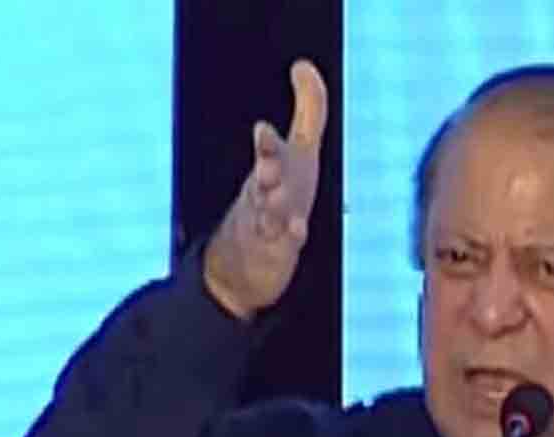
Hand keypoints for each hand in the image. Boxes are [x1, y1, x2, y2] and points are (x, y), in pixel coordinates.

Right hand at [204, 59, 327, 319]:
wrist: (245, 255)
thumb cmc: (281, 190)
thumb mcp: (301, 148)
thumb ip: (309, 107)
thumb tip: (304, 64)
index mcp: (273, 167)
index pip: (268, 151)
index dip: (266, 143)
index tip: (263, 130)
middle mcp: (267, 192)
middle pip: (265, 178)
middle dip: (266, 169)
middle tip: (267, 166)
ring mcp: (269, 222)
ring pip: (268, 211)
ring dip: (272, 204)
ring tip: (275, 199)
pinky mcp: (277, 250)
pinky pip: (282, 243)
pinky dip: (289, 236)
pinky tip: (298, 231)